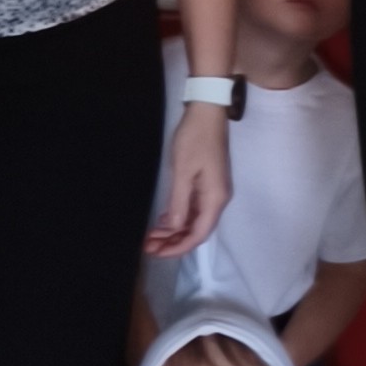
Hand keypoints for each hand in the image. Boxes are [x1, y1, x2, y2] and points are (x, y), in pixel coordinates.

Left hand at [145, 99, 231, 256]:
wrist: (207, 112)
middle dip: (173, 242)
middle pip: (196, 230)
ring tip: (152, 237)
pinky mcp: (207, 183)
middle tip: (148, 247)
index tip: (157, 253)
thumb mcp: (183, 171)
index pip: (199, 234)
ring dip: (174, 231)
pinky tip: (163, 220)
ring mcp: (213, 191)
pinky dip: (178, 217)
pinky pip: (193, 208)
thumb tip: (175, 228)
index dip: (178, 247)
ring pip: (194, 220)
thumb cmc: (195, 139)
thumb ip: (180, 202)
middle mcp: (217, 199)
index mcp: (215, 199)